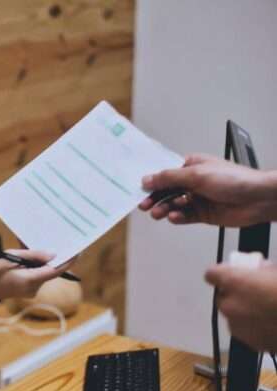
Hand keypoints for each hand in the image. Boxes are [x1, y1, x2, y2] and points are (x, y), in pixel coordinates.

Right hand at [0, 249, 72, 299]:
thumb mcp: (8, 258)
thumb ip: (31, 255)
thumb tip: (52, 254)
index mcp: (30, 281)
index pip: (56, 271)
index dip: (68, 261)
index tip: (78, 251)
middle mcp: (34, 288)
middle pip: (50, 269)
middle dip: (51, 255)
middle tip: (54, 239)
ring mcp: (31, 289)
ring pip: (41, 270)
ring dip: (38, 258)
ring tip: (28, 245)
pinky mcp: (27, 288)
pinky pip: (34, 273)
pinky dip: (31, 263)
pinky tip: (23, 253)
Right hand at [139, 154, 276, 226]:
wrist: (259, 199)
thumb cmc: (236, 180)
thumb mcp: (196, 175)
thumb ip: (169, 178)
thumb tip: (148, 179)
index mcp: (191, 165)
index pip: (165, 172)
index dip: (151, 180)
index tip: (138, 188)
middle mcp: (193, 181)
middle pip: (166, 190)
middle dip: (154, 197)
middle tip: (144, 205)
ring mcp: (198, 197)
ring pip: (173, 204)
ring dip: (164, 208)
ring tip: (159, 213)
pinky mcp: (203, 213)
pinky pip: (184, 216)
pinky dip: (177, 217)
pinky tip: (174, 217)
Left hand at [205, 261, 276, 350]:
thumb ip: (264, 269)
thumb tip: (260, 269)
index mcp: (234, 281)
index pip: (212, 273)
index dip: (221, 273)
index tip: (231, 273)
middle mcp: (230, 304)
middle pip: (223, 297)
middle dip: (235, 295)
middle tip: (254, 293)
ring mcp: (237, 326)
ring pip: (234, 316)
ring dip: (244, 312)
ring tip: (266, 311)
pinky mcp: (250, 342)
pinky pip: (246, 331)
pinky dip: (254, 328)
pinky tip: (271, 324)